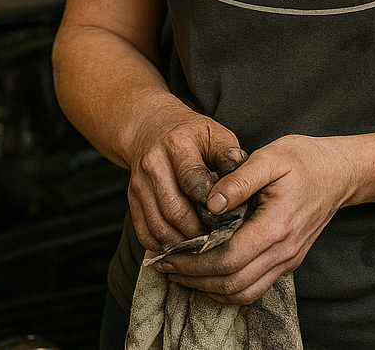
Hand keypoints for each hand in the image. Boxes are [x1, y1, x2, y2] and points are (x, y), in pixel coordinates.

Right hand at [127, 101, 245, 253]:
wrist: (154, 127)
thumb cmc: (194, 135)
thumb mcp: (217, 135)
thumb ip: (231, 160)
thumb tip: (243, 192)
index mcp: (178, 144)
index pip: (194, 185)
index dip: (211, 207)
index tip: (227, 220)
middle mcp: (153, 163)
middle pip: (174, 211)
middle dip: (197, 232)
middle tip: (215, 241)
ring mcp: (139, 182)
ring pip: (158, 226)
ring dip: (180, 244)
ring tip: (200, 248)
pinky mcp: (132, 198)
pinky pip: (144, 233)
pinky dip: (162, 246)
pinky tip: (179, 248)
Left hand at [155, 134, 359, 304]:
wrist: (341, 172)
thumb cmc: (305, 159)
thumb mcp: (271, 156)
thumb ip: (239, 179)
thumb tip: (209, 202)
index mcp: (278, 225)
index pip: (229, 258)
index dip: (194, 262)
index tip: (168, 253)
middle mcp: (284, 251)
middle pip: (232, 284)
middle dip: (193, 279)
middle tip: (164, 264)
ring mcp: (287, 260)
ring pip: (242, 294)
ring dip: (207, 288)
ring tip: (179, 271)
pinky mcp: (287, 262)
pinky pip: (253, 288)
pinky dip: (226, 288)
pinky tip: (206, 272)